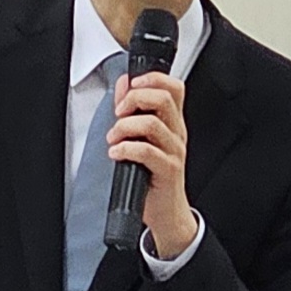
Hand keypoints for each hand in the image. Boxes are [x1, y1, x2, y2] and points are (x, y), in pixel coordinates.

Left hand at [110, 71, 196, 257]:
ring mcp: (174, 151)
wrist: (167, 211)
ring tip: (114, 139)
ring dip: (124, 128)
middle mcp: (177, 133)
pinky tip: (116, 154)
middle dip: (134, 99)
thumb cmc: (153, 176)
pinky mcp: (168, 169)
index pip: (173, 87)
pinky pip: (146, 151)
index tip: (132, 84)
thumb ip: (132, 109)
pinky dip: (125, 149)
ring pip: (152, 124)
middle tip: (119, 113)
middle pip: (163, 98)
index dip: (153, 78)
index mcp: (173, 122)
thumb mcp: (142, 138)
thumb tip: (124, 84)